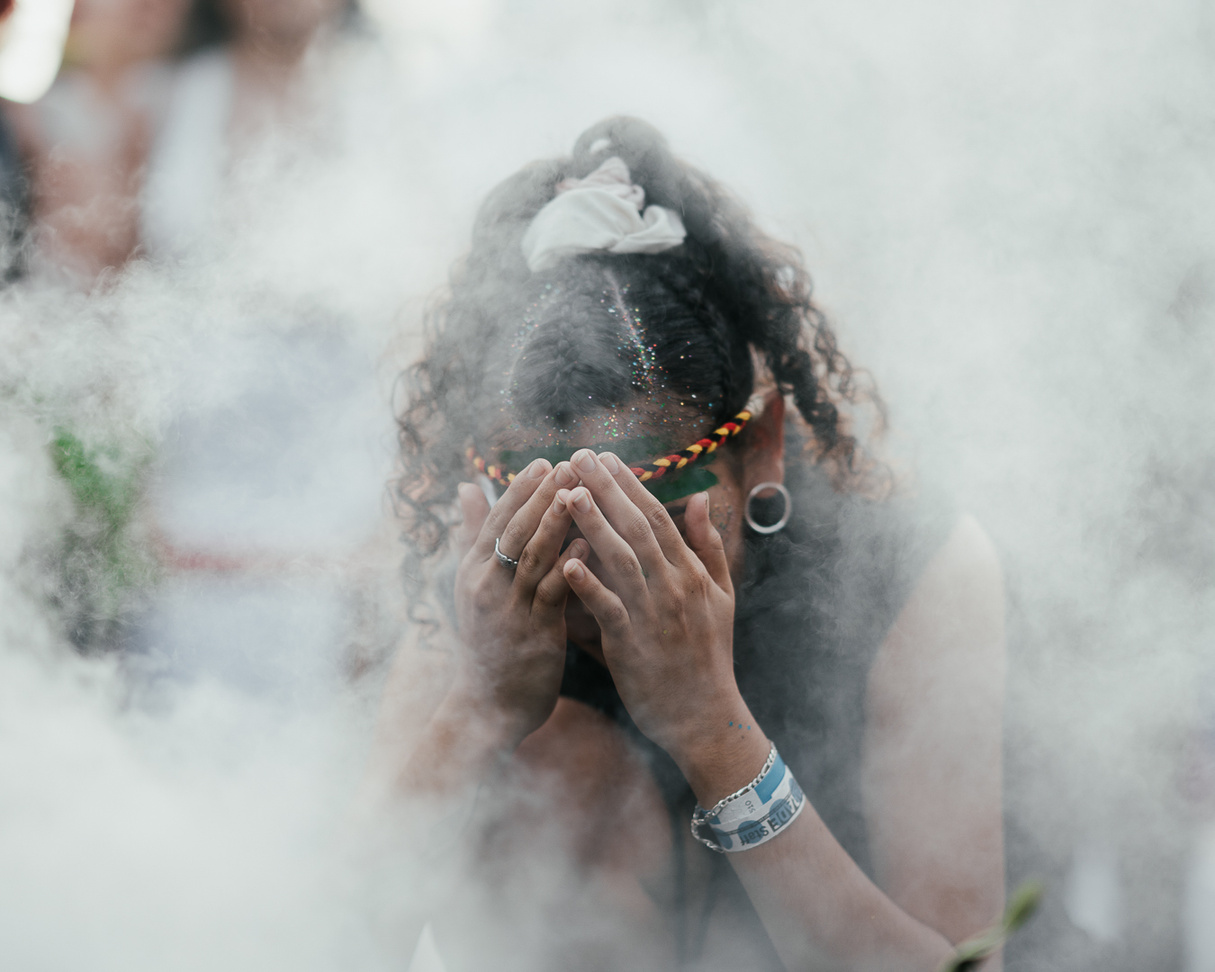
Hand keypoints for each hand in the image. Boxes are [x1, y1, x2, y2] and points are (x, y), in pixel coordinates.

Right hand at [452, 459, 586, 745]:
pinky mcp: (533, 631)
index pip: (496, 520)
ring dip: (558, 521)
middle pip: (514, 530)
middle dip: (541, 495)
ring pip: (534, 554)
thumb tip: (468, 486)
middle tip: (568, 464)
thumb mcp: (474, 585)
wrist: (488, 707)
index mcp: (473, 570)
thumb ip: (475, 535)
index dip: (520, 490)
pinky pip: (554, 590)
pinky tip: (591, 541)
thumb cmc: (488, 642)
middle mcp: (485, 584)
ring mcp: (508, 607)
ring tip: (580, 492)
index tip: (544, 461)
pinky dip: (572, 563)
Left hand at [556, 449, 743, 760]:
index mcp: (691, 572)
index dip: (629, 485)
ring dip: (593, 526)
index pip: (656, 517)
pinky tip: (566, 561)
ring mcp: (654, 615)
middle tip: (578, 456)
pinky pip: (609, 609)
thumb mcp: (721, 595)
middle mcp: (674, 587)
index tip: (604, 457)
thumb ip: (709, 545)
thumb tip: (701, 499)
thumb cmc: (709, 655)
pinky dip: (589, 585)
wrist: (706, 716)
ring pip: (621, 560)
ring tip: (566, 494)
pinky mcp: (633, 645)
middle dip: (605, 490)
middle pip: (636, 529)